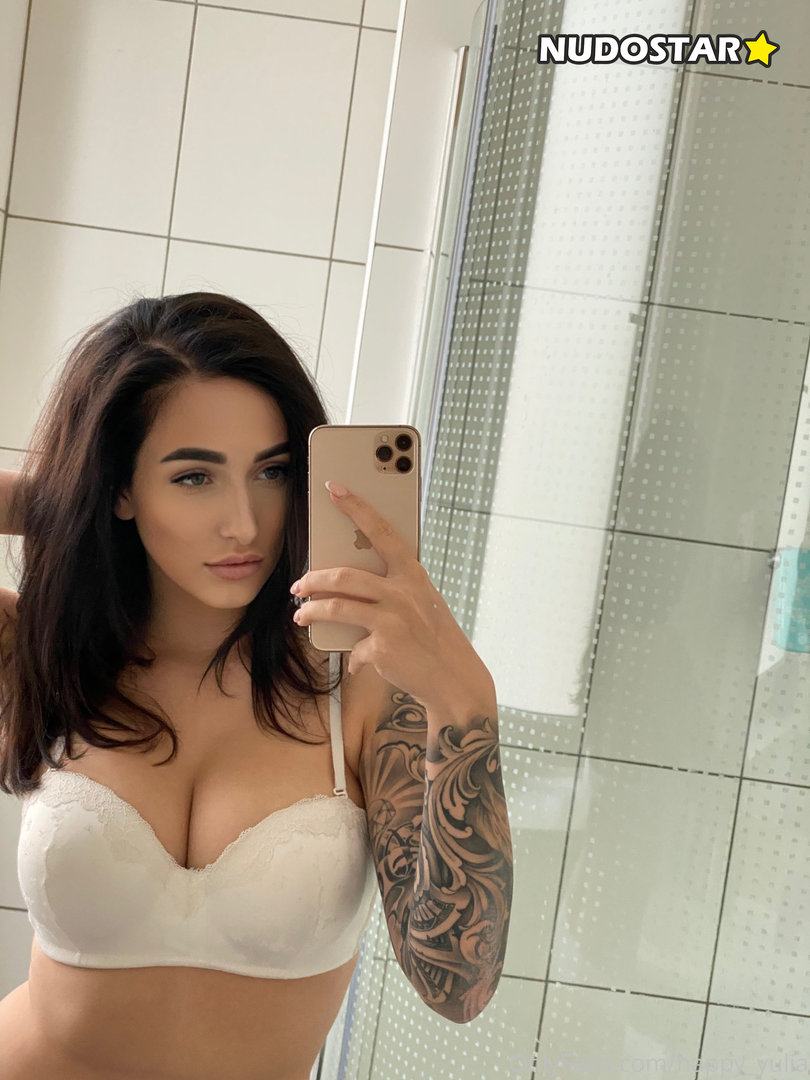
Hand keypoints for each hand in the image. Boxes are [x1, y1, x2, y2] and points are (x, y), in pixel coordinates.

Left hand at [289, 482, 489, 709]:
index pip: (381, 531)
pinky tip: (357, 661)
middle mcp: (403, 592)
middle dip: (314, 579)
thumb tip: (347, 585)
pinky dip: (354, 656)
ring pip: (336, 607)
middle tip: (299, 586)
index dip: (356, 507)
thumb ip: (392, 588)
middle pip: (345, 576)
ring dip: (312, 612)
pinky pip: (355, 647)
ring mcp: (393, 619)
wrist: (453, 677)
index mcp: (413, 574)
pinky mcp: (383, 646)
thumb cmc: (434, 636)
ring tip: (302, 616)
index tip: (334, 488)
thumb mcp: (421, 601)